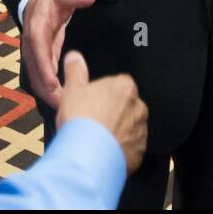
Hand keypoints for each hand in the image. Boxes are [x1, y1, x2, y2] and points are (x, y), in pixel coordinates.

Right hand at [22, 0, 95, 106]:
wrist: (37, 3)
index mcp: (36, 29)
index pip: (38, 51)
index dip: (44, 68)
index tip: (53, 84)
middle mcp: (31, 45)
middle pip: (35, 71)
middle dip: (47, 89)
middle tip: (64, 106)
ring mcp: (33, 55)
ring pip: (36, 79)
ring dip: (48, 94)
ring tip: (65, 110)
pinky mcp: (39, 61)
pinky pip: (42, 78)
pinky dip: (50, 91)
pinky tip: (63, 102)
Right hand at [57, 51, 146, 173]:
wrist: (88, 156)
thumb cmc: (81, 120)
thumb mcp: (72, 89)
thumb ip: (75, 70)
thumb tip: (75, 57)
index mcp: (125, 87)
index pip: (117, 85)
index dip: (101, 94)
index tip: (90, 103)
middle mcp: (138, 107)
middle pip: (124, 106)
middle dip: (111, 113)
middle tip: (91, 122)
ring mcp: (140, 131)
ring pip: (128, 127)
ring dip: (116, 131)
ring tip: (96, 139)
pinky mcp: (139, 152)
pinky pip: (130, 148)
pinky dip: (119, 149)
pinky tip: (103, 151)